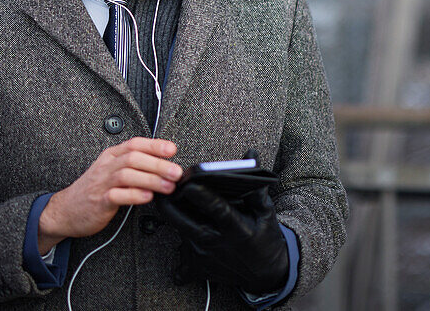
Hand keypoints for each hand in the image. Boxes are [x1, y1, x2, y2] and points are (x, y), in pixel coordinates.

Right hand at [38, 137, 180, 253]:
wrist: (64, 210)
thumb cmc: (93, 191)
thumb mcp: (111, 171)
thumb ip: (133, 166)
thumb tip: (164, 166)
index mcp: (111, 156)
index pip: (134, 144)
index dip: (155, 145)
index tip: (172, 149)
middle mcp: (106, 166)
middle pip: (134, 158)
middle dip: (158, 164)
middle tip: (176, 172)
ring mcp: (102, 183)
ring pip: (127, 175)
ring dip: (151, 180)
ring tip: (168, 186)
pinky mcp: (99, 202)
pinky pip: (117, 195)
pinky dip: (134, 195)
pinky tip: (147, 197)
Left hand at [159, 183, 289, 294]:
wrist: (266, 275)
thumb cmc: (266, 239)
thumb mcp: (266, 213)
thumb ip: (256, 184)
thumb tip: (250, 155)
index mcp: (236, 228)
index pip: (217, 208)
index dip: (203, 195)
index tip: (190, 182)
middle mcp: (217, 243)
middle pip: (184, 221)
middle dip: (169, 203)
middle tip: (163, 187)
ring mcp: (205, 257)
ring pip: (180, 233)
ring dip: (174, 217)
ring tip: (170, 201)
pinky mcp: (199, 268)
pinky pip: (180, 259)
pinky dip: (179, 251)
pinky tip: (181, 240)